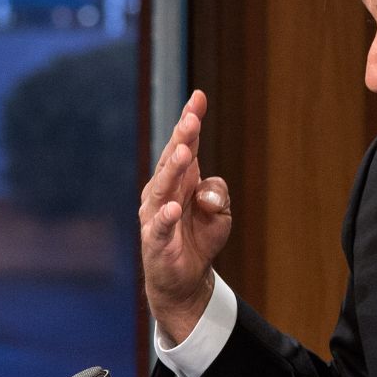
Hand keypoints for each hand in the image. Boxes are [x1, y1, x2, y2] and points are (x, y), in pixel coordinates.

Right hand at [141, 90, 232, 344]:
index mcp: (181, 179)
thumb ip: (218, 193)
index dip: (190, 121)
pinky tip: (172, 206)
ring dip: (172, 170)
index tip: (199, 97)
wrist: (184, 279)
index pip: (185, 145)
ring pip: (163, 188)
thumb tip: (205, 190)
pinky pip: (159, 227)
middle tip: (192, 119)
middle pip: (172, 161)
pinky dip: (164, 216)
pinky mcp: (156, 242)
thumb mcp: (220, 212)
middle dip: (182, 138)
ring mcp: (156, 215)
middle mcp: (164, 192)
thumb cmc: (199, 238)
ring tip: (183, 152)